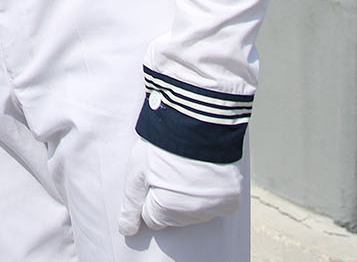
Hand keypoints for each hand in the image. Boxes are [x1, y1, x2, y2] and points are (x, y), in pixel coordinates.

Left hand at [118, 139, 245, 235]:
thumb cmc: (161, 146)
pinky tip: (204, 176)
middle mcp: (192, 214)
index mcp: (166, 209)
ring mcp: (213, 208)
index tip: (153, 179)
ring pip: (195, 213)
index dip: (150, 198)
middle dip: (169, 199)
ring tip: (187, 172)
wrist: (196, 124)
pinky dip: (211, 196)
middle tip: (169, 173)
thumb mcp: (137, 173)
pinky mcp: (230, 200)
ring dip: (190, 199)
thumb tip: (126, 231)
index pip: (152, 219)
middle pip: (174, 218)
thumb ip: (132, 204)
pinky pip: (217, 206)